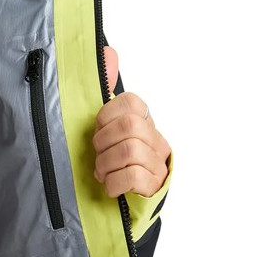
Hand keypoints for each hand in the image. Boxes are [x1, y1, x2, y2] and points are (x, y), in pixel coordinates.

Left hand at [93, 46, 171, 197]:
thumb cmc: (110, 162)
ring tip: (104, 173)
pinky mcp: (156, 186)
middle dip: (104, 143)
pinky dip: (115, 182)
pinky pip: (134, 175)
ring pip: (130, 150)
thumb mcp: (101, 127)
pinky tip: (112, 187)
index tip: (99, 132)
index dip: (106, 119)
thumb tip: (109, 51)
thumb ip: (103, 89)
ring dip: (107, 164)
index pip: (130, 104)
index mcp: (144, 120)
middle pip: (129, 126)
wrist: (122, 204)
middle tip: (99, 155)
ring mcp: (158, 163)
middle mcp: (156, 139)